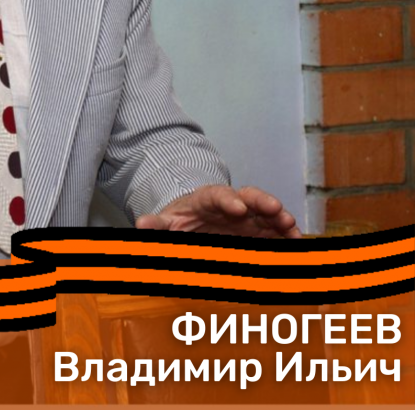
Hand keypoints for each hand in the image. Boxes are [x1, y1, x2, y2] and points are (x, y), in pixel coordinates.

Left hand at [136, 185, 301, 237]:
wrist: (192, 224)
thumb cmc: (181, 221)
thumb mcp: (167, 223)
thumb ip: (157, 225)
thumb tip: (141, 225)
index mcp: (207, 199)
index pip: (218, 194)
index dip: (229, 200)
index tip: (238, 208)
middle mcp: (232, 204)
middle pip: (250, 197)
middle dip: (263, 202)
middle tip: (277, 211)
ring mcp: (249, 217)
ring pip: (268, 213)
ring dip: (280, 219)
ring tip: (292, 228)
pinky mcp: (260, 231)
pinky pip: (276, 231)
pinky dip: (286, 235)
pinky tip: (297, 244)